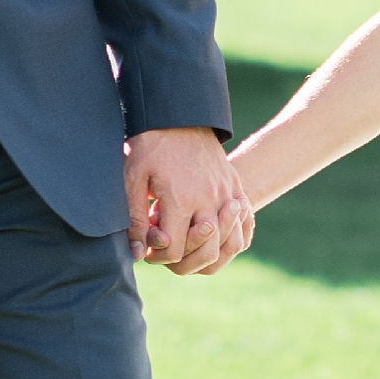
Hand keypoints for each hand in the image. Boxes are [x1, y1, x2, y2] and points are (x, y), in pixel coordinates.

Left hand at [125, 126, 254, 277]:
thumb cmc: (151, 148)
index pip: (176, 251)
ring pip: (232, 243)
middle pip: (208, 252)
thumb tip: (137, 252)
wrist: (179, 115)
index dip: (160, 257)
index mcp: (180, 198)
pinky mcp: (235, 186)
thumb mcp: (133, 179)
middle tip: (171, 253)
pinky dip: (235, 238)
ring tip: (193, 249)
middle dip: (187, 262)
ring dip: (213, 253)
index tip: (151, 246)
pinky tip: (218, 238)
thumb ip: (135, 219)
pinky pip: (246, 225)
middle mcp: (208, 199)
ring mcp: (227, 193)